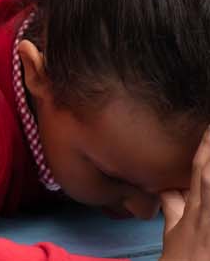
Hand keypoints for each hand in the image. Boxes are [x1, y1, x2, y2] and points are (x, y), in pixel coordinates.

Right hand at [162, 128, 209, 259]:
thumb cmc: (182, 260)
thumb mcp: (174, 231)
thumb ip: (172, 208)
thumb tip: (164, 188)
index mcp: (191, 209)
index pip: (199, 169)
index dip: (205, 145)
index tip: (209, 124)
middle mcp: (198, 213)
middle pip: (206, 173)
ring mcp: (205, 224)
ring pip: (209, 186)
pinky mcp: (208, 233)